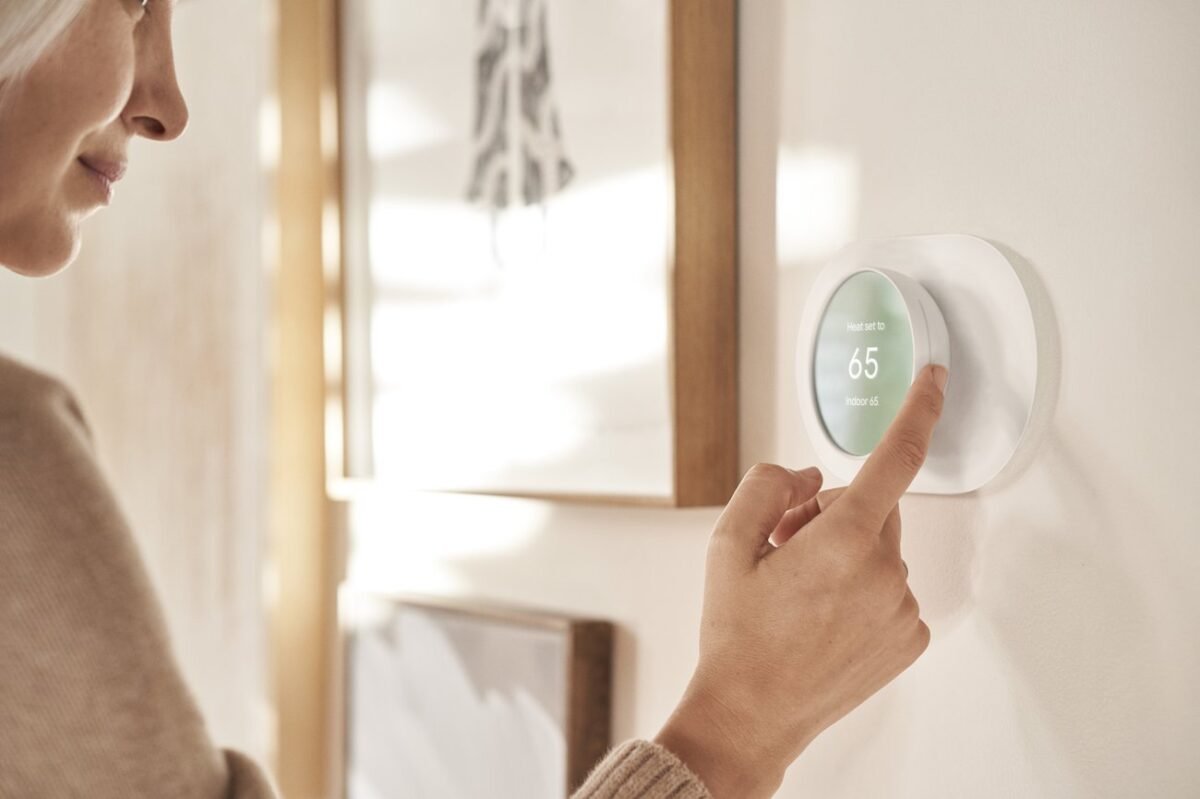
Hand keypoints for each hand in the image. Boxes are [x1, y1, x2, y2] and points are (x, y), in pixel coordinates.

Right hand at [655, 364, 947, 797]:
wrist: (751, 714)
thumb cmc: (737, 636)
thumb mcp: (728, 544)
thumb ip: (769, 486)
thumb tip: (808, 475)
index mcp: (840, 541)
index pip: (895, 457)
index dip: (919, 410)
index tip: (935, 380)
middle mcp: (883, 571)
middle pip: (872, 506)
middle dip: (832, 513)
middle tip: (787, 548)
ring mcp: (901, 608)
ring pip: (882, 549)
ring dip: (848, 554)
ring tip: (801, 592)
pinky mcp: (909, 638)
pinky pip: (891, 588)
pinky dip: (864, 590)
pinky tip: (824, 617)